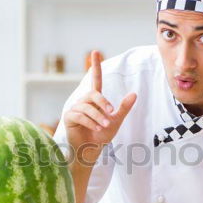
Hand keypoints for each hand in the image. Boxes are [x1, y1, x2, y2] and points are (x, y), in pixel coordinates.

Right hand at [64, 50, 136, 165]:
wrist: (90, 150)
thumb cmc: (101, 136)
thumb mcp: (116, 121)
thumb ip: (123, 108)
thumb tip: (134, 93)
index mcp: (94, 100)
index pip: (95, 80)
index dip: (96, 66)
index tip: (95, 52)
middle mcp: (83, 101)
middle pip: (93, 94)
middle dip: (103, 102)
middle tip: (112, 112)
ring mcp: (75, 108)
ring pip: (87, 107)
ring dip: (98, 116)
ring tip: (105, 126)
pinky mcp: (68, 117)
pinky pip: (80, 115)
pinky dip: (90, 122)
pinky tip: (96, 128)